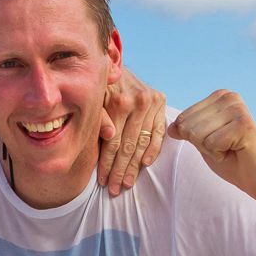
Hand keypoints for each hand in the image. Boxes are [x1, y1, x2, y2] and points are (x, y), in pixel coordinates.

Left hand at [98, 69, 165, 194]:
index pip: (114, 142)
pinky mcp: (161, 103)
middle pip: (129, 146)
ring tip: (127, 183)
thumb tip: (109, 135)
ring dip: (135, 166)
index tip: (103, 181)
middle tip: (115, 189)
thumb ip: (99, 118)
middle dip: (120, 170)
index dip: (108, 164)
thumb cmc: (99, 88)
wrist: (115, 66)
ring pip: (142, 142)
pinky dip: (152, 149)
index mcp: (120, 102)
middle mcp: (139, 102)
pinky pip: (158, 132)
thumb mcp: (94, 100)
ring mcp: (152, 103)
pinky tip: (145, 164)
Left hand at [168, 89, 255, 200]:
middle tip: (224, 147)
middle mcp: (230, 97)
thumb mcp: (202, 141)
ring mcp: (238, 109)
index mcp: (219, 97)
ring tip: (230, 148)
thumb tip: (171, 128)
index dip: (194, 138)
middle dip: (201, 144)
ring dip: (210, 149)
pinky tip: (236, 151)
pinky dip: (219, 154)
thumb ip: (187, 130)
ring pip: (196, 134)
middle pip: (186, 125)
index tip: (217, 141)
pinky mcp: (244, 125)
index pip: (182, 118)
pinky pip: (210, 143)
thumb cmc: (231, 159)